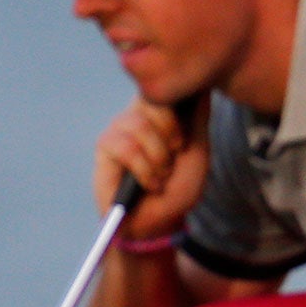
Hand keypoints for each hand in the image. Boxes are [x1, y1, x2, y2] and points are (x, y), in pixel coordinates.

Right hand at [93, 94, 209, 240]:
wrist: (162, 220)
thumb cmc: (179, 186)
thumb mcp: (197, 150)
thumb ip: (197, 117)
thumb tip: (201, 85)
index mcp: (158, 112)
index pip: (163, 91)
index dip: (174, 119)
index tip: (180, 145)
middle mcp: (136, 115)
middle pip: (152, 102)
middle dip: (169, 139)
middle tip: (171, 162)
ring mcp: (119, 130)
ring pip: (139, 126)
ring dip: (157, 159)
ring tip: (160, 176)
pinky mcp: (104, 148)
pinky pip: (124, 147)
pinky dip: (144, 170)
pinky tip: (149, 184)